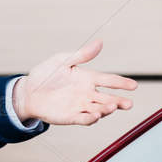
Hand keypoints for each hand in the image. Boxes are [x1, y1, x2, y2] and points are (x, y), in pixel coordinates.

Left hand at [17, 39, 136, 125]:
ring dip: (106, 109)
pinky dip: (90, 118)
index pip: (109, 80)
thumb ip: (81, 55)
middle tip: (129, 104)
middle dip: (119, 101)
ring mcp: (80, 106)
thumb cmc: (45, 74)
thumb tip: (100, 42)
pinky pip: (83, 119)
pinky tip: (96, 116)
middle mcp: (87, 93)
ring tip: (112, 107)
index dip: (121, 83)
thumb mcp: (62, 61)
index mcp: (88, 78)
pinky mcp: (70, 117)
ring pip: (98, 109)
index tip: (133, 86)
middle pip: (108, 98)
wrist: (27, 92)